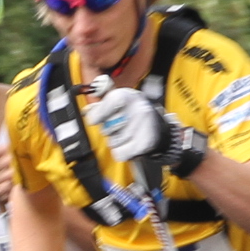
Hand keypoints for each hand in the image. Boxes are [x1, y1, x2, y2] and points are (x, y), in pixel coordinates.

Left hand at [88, 80, 206, 182]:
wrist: (161, 130)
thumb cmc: (136, 115)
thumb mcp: (121, 103)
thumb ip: (103, 105)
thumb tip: (88, 111)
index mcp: (130, 97)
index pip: (108, 104)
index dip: (97, 114)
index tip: (94, 119)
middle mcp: (139, 110)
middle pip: (106, 128)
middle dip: (109, 130)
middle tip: (119, 126)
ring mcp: (143, 128)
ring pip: (112, 142)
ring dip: (116, 141)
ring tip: (128, 134)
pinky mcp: (145, 144)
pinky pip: (119, 154)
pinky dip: (121, 152)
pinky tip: (130, 145)